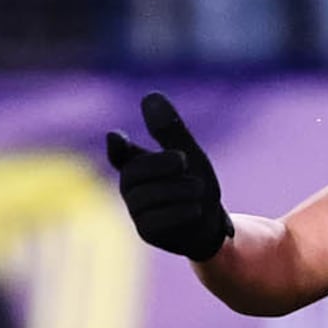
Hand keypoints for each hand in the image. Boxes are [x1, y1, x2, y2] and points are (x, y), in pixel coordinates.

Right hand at [104, 92, 231, 257]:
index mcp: (138, 164)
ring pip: (146, 198)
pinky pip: (154, 220)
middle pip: (133, 173)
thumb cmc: (195, 186)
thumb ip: (170, 130)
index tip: (116, 137)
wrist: (210, 227)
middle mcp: (131, 188)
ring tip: (199, 188)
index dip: (116, 147)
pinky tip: (196, 208)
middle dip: (160, 164)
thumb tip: (150, 96)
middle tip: (184, 160)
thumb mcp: (189, 154)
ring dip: (178, 189)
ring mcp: (136, 211)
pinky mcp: (146, 232)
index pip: (119, 154)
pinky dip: (178, 211)